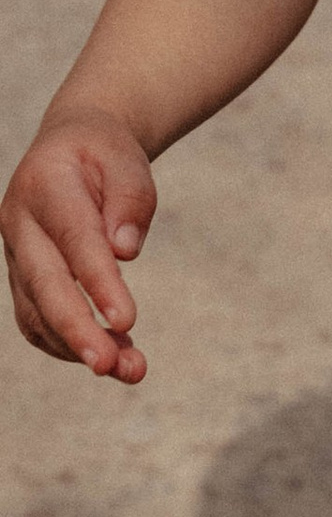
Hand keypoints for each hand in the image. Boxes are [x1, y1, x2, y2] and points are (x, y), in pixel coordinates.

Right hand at [3, 115, 156, 381]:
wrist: (69, 146)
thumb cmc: (103, 154)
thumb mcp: (125, 158)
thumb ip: (130, 200)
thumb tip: (125, 250)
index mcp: (45, 187)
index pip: (75, 240)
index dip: (98, 283)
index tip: (126, 321)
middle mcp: (19, 225)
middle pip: (45, 286)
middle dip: (76, 331)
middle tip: (112, 367)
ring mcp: (15, 255)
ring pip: (37, 312)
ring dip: (78, 347)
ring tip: (131, 369)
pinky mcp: (22, 278)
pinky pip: (35, 320)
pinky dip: (67, 344)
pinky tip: (109, 356)